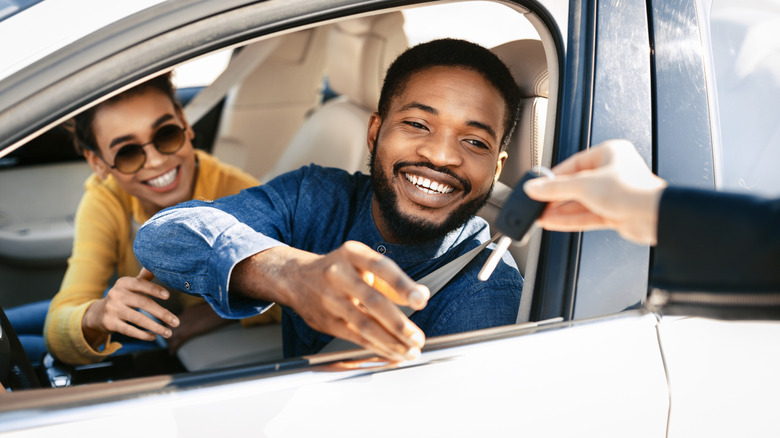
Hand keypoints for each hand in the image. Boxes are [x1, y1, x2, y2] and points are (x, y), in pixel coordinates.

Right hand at [81, 268, 179, 346]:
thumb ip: (143, 278)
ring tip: (169, 333)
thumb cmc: (122, 297)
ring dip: (155, 327)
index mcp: (123, 283)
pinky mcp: (109, 324)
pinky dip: (143, 335)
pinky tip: (154, 337)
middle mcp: (116, 294)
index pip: (140, 284)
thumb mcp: (129, 286)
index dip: (154, 290)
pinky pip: (129, 330)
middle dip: (162, 314)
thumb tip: (157, 265)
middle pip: (143, 303)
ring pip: (138, 319)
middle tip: (176, 322)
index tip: (168, 296)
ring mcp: (112, 309)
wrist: (97, 314)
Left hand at [166, 302, 230, 352]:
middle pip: (169, 327)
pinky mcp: (190, 331)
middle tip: (168, 342)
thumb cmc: (220, 308)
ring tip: (170, 348)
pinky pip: (178, 341)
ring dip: (170, 342)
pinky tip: (172, 352)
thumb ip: (202, 313)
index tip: (170, 332)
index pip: (173, 320)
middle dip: (168, 334)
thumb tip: (203, 317)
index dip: (171, 327)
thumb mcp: (207, 310)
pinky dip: (174, 347)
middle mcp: (185, 316)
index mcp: (189, 310)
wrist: (225, 310)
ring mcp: (186, 323)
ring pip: (172, 334)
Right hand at [231, 241, 429, 361]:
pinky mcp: (326, 321)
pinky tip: (393, 352)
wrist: (295, 278)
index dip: (402, 286)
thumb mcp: (363, 264)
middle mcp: (338, 274)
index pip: (381, 268)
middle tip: (417, 338)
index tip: (421, 301)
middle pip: (373, 301)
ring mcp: (329, 299)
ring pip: (364, 324)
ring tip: (410, 351)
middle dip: (399, 324)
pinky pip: (355, 337)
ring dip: (391, 342)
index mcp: (352, 253)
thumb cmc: (339, 270)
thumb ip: (392, 280)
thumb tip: (421, 295)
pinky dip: (377, 347)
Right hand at [523, 139, 666, 244]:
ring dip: (560, 210)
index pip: (573, 164)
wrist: (655, 217)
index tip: (537, 186)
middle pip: (576, 184)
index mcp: (610, 153)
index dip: (553, 177)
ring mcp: (614, 194)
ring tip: (540, 216)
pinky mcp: (615, 213)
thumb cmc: (633, 191)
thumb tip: (534, 187)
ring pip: (581, 202)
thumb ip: (556, 188)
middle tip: (537, 203)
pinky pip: (587, 215)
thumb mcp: (584, 185)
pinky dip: (570, 219)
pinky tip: (553, 222)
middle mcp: (613, 172)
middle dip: (556, 197)